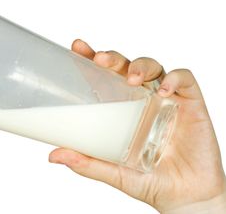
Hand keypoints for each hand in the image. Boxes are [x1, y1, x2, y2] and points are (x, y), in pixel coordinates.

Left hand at [49, 39, 225, 212]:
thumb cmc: (148, 181)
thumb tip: (54, 155)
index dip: (91, 57)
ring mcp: (166, 98)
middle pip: (125, 66)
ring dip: (141, 66)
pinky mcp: (191, 104)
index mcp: (120, 108)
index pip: (104, 75)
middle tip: (101, 59)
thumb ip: (87, 163)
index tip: (77, 46)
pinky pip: (185, 81)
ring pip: (153, 67)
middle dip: (113, 57)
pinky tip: (163, 92)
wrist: (184, 197)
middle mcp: (141, 98)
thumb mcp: (114, 172)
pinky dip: (174, 80)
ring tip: (131, 79)